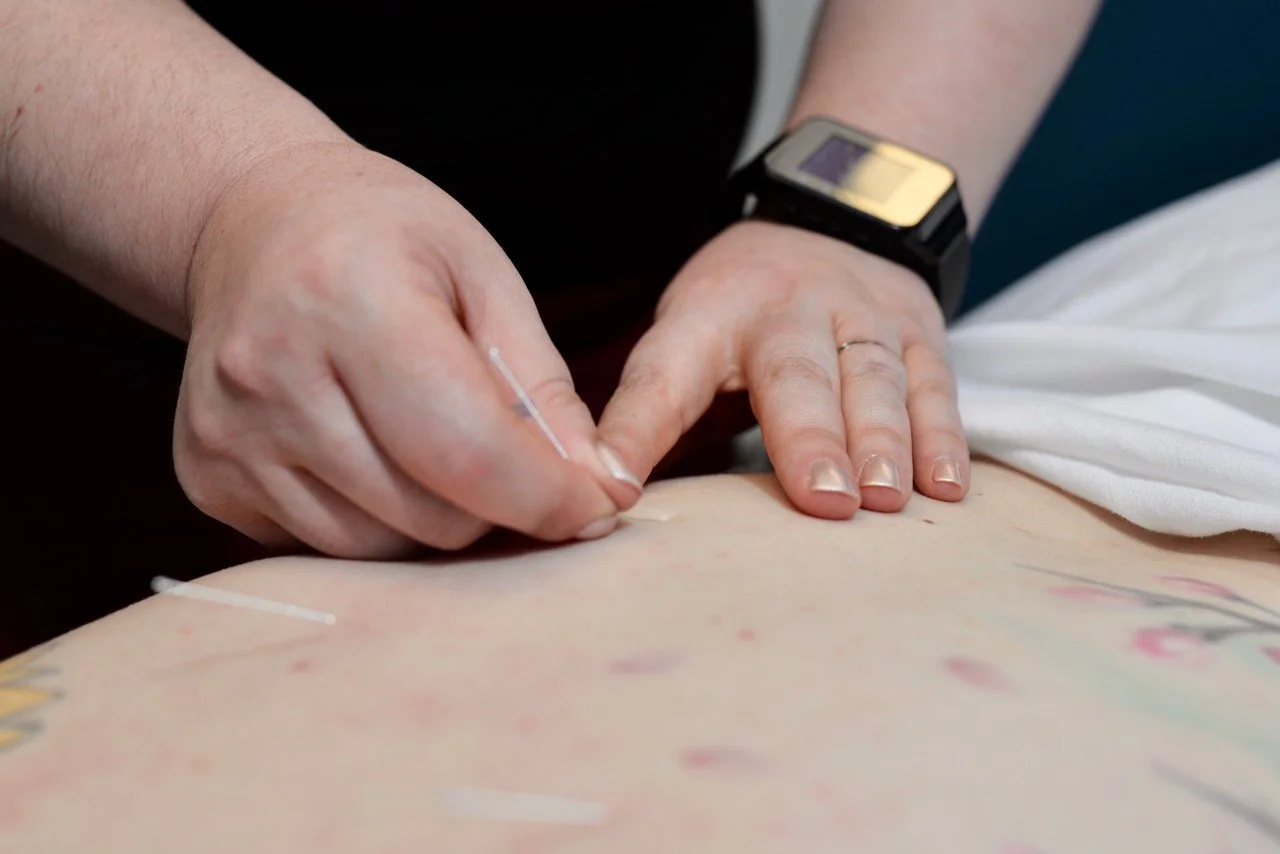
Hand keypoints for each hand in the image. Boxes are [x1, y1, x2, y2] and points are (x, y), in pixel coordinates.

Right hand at [175, 143, 641, 557]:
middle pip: (431, 515)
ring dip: (435, 518)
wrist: (251, 223)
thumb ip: (543, 388)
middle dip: (497, 505)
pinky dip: (376, 520)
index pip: (465, 447)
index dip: (548, 497)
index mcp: (351, 300)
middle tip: (506, 452)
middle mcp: (273, 373)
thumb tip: (602, 490)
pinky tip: (368, 449)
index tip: (595, 506)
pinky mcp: (207, 479)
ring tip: (427, 439)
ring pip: (383, 549)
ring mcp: (229, 435)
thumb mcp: (484, 276)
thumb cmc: (386, 240)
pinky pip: (327, 548)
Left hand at [599, 220, 968, 517]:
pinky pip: (933, 383)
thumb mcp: (685, 339)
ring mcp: (860, 315)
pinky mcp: (919, 329)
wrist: (835, 214)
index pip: (662, 375)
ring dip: (882, 440)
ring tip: (884, 498)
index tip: (613, 487)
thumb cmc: (741, 311)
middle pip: (795, 373)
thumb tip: (604, 498)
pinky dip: (942, 435)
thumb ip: (655, 414)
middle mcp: (786, 309)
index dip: (636, 430)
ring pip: (874, 376)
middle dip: (809, 436)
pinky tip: (945, 486)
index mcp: (706, 318)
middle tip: (821, 499)